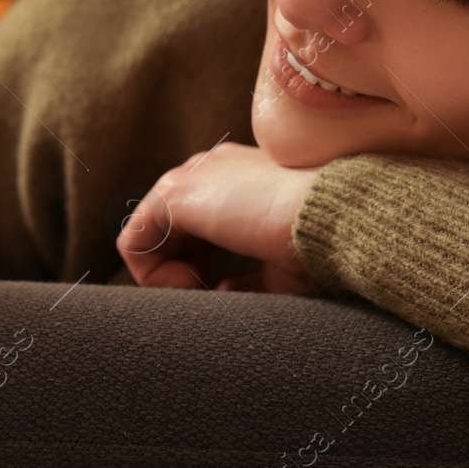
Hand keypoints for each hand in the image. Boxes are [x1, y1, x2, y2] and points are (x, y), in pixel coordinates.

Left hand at [116, 141, 319, 294]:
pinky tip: (192, 285)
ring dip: (168, 277)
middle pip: (168, 230)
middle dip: (182, 271)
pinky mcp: (175, 193)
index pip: (196, 224)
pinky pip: (133, 243)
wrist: (335, 216)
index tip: (227, 292)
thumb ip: (248, 276)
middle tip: (210, 296)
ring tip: (201, 292)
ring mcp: (191, 176)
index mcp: (240, 180)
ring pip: (148, 237)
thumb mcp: (282, 266)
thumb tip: (220, 288)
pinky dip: (153, 276)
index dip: (202, 266)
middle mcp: (211, 171)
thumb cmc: (322, 243)